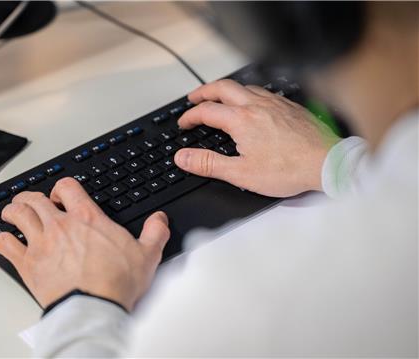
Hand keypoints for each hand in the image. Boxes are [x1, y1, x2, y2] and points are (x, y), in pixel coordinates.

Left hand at [0, 177, 169, 310]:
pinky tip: (4, 239)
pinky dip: (2, 239)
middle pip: (36, 198)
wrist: (94, 309)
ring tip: (11, 212)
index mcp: (87, 218)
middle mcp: (60, 226)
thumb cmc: (117, 283)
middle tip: (31, 201)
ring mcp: (41, 243)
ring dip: (12, 210)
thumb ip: (155, 233)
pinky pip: (5, 244)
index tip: (63, 195)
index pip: (67, 187)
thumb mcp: (147, 255)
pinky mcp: (27, 264)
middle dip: (31, 196)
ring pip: (17, 215)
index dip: (62, 187)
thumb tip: (160, 219)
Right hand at [174, 80, 340, 196]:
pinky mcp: (289, 106)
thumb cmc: (289, 169)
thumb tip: (183, 158)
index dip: (190, 116)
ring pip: (243, 86)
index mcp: (241, 120)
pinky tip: (252, 102)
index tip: (184, 122)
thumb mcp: (240, 173)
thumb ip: (208, 164)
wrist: (326, 164)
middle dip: (203, 91)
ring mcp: (275, 103)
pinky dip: (248, 93)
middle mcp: (257, 105)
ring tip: (219, 98)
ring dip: (225, 89)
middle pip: (222, 88)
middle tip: (193, 98)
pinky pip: (263, 91)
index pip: (206, 111)